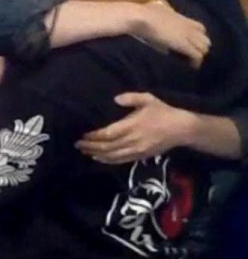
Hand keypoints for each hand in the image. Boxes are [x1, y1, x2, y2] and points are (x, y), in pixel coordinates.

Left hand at [75, 92, 192, 163]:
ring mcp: (136, 150)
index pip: (108, 134)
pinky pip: (121, 160)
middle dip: (90, 146)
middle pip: (107, 147)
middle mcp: (132, 140)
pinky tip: (99, 158)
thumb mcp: (148, 99)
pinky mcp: (140, 156)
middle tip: (77, 144)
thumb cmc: (162, 112)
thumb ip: (131, 98)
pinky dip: (108, 160)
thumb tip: (115, 99)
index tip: (83, 134)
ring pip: (112, 156)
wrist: (181, 129)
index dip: (94, 136)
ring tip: (84, 151)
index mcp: (132, 126)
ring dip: (97, 154)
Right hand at [135, 1, 210, 67]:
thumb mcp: (158, 7)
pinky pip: (197, 55)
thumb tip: (161, 8)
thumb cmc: (144, 12)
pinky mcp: (182, 44)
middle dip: (200, 47)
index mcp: (181, 18)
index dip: (198, 36)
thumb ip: (164, 10)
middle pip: (205, 38)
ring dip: (199, 54)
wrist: (141, 17)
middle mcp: (187, 26)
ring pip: (204, 47)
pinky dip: (196, 62)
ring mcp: (186, 35)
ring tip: (190, 60)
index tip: (190, 42)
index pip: (200, 28)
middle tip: (190, 54)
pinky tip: (191, 66)